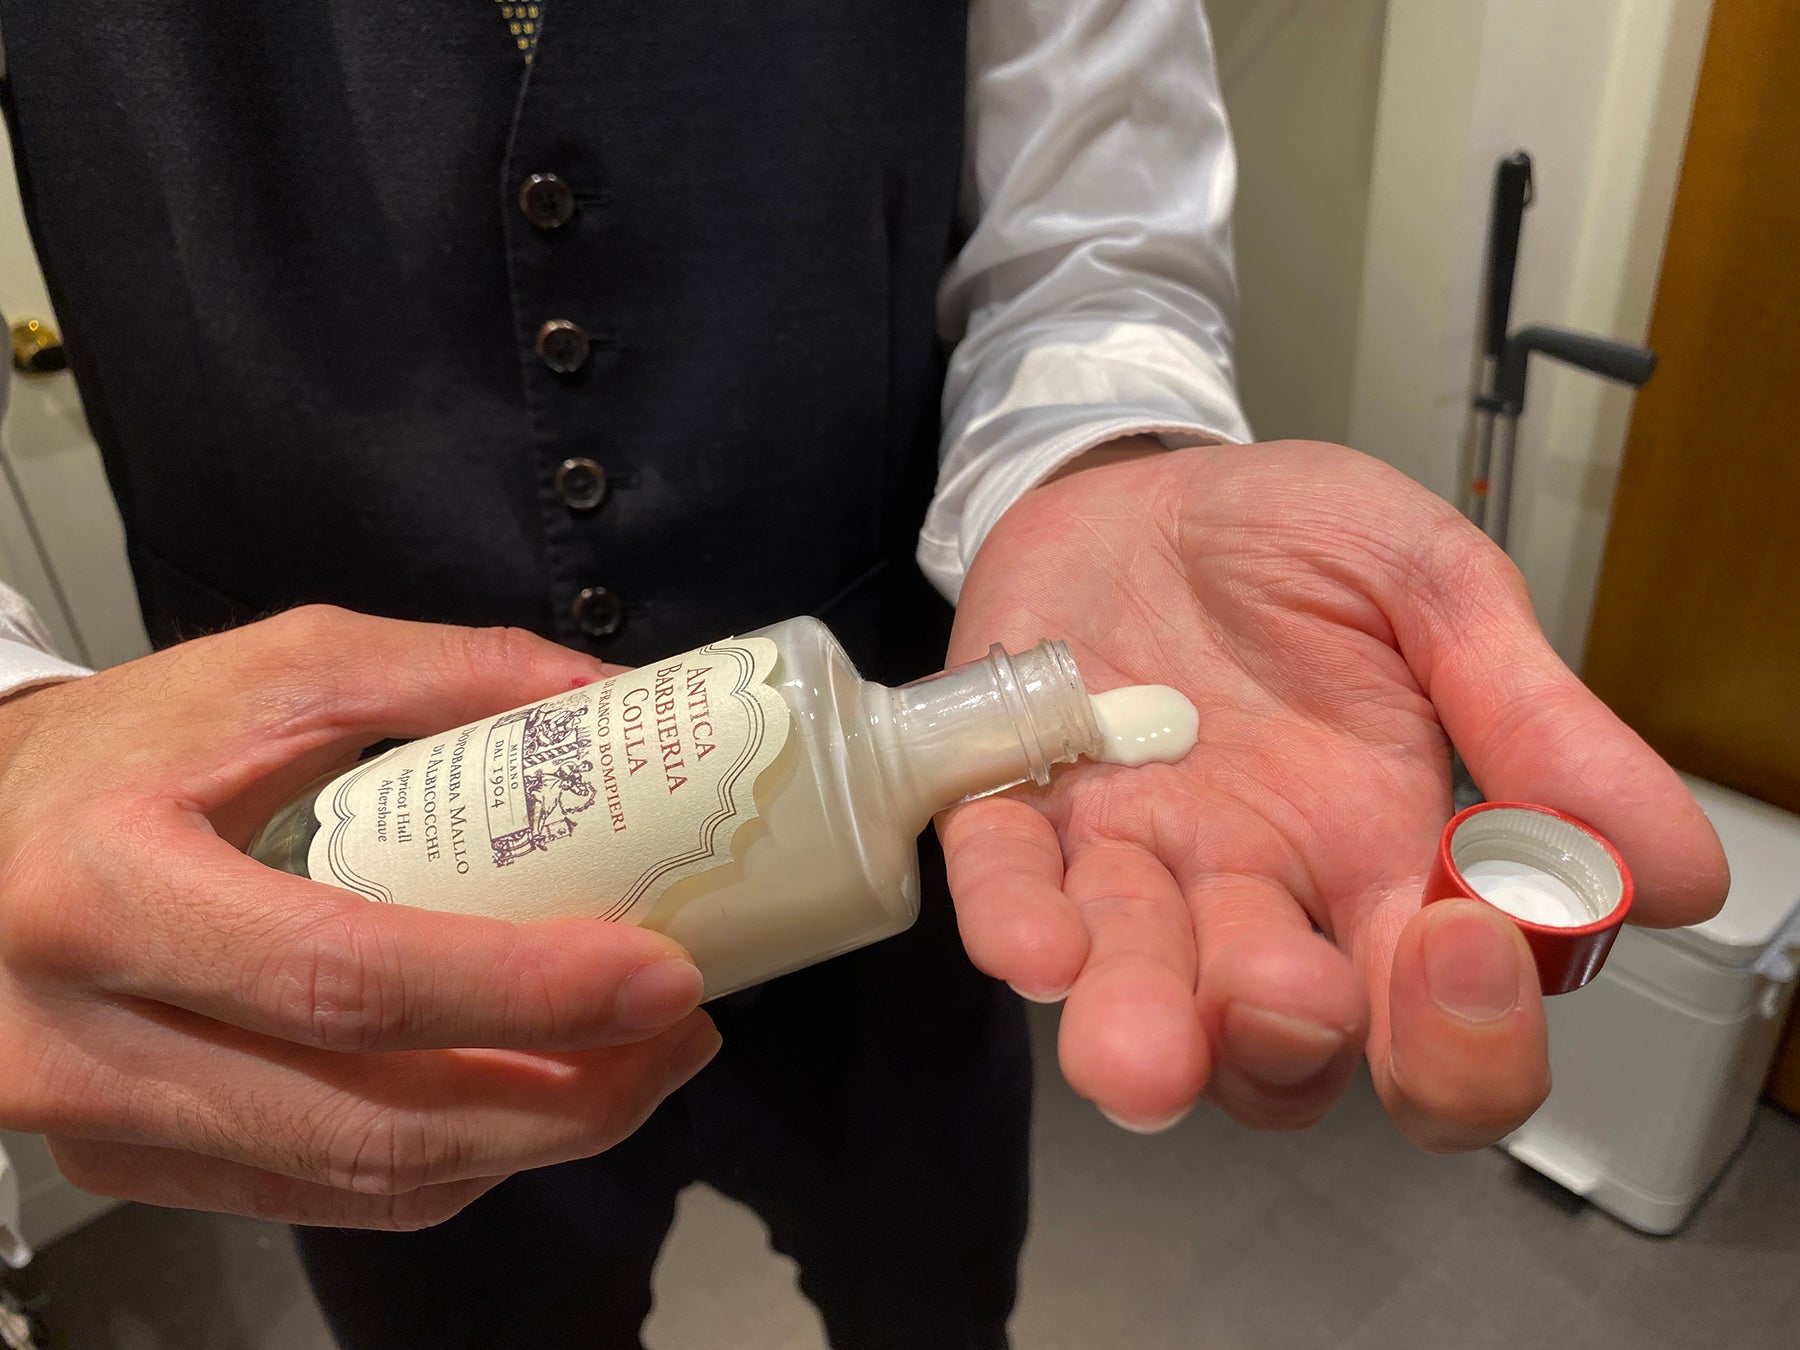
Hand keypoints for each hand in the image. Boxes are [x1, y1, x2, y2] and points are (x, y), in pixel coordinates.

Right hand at [0, 607, 718, 1227]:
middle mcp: (86, 1037)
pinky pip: (324, 1197)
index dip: (524, 994)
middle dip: (564, 1098)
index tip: (662, 976)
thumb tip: (614, 700)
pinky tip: (529, 1100)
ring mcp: (102, 1127)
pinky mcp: (131, 1168)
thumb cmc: (127, 747)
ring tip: (634, 1066)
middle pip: (369, 1121)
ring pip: (361, 1179)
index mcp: (110, 889)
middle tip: (680, 1036)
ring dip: (529, 1140)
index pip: (347, 980)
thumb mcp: (276, 669)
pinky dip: (452, 1161)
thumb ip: (448, 673)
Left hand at [942, 441, 1726, 1148]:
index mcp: (1378, 860)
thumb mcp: (1436, 594)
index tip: (1470, 940)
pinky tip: (1034, 945)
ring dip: (1136, 1032)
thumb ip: (1537, 719)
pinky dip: (1015, 922)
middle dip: (1280, 1043)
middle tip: (1289, 989)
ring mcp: (1129, 861)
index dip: (1464, 1036)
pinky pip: (1005, 887)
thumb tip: (1677, 874)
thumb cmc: (1295, 547)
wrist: (1146, 484)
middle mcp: (1255, 894)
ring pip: (1135, 997)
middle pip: (1276, 1050)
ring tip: (1138, 1051)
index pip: (1435, 1025)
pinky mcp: (1016, 810)